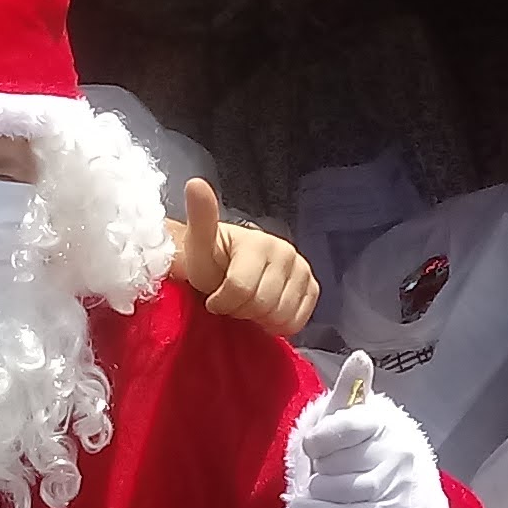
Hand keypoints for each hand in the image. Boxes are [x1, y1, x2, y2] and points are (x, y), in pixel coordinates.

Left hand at [177, 180, 318, 332]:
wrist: (225, 266)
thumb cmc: (210, 259)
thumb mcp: (199, 240)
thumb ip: (201, 215)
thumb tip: (195, 183)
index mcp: (259, 242)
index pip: (239, 289)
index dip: (222, 302)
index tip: (213, 296)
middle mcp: (286, 252)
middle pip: (261, 304)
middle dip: (241, 310)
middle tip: (232, 299)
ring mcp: (302, 270)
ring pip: (280, 316)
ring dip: (259, 319)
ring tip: (248, 303)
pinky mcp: (312, 287)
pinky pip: (298, 320)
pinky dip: (280, 324)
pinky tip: (266, 312)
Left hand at [289, 352, 433, 507]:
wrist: (381, 477)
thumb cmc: (355, 443)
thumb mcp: (346, 414)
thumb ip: (350, 387)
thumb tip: (359, 357)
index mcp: (382, 422)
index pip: (349, 426)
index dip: (321, 439)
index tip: (309, 445)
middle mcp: (397, 451)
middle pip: (345, 463)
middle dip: (322, 468)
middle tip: (318, 468)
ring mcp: (398, 484)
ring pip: (352, 491)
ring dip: (322, 493)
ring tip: (311, 488)